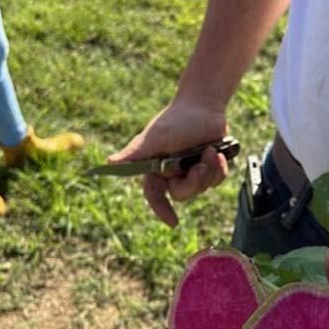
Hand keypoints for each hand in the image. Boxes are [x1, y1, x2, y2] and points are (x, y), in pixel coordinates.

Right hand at [109, 98, 228, 226]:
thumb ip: (135, 154)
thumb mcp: (155, 138)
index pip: (155, 195)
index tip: (174, 223)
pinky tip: (217, 152)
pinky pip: (216, 179)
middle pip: (183, 194)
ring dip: (209, 170)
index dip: (162, 210)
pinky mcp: (209, 166)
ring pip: (202, 187)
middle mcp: (173, 172)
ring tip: (210, 151)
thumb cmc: (176, 119)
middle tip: (201, 165)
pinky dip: (219, 168)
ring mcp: (192, 170)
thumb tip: (110, 163)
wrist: (203, 105)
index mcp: (156, 168)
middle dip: (194, 182)